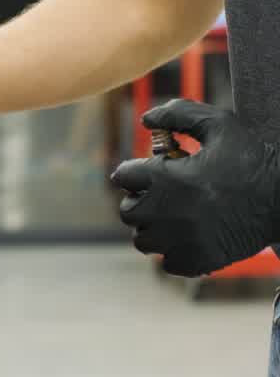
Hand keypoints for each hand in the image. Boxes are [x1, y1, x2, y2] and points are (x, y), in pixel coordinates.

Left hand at [112, 100, 279, 276]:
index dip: (136, 171)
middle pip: (128, 212)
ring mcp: (180, 241)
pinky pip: (167, 262)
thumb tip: (146, 119)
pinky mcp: (197, 261)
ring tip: (176, 216)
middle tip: (164, 196)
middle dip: (141, 201)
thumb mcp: (221, 125)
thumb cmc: (254, 160)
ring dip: (154, 228)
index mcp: (166, 180)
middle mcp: (166, 213)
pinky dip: (175, 251)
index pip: (123, 176)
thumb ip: (180, 114)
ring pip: (143, 240)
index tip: (154, 172)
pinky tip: (192, 236)